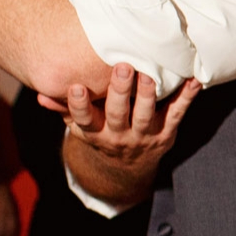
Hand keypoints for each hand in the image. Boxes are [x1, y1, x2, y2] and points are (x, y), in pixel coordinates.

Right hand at [59, 63, 200, 165]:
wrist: (128, 167)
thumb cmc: (102, 134)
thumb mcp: (82, 127)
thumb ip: (65, 110)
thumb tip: (41, 95)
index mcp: (94, 132)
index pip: (84, 119)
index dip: (79, 105)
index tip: (76, 86)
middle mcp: (118, 135)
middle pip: (117, 113)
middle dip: (119, 91)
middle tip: (122, 68)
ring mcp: (144, 135)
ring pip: (145, 115)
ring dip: (148, 94)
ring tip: (150, 75)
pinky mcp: (166, 133)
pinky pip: (177, 113)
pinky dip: (187, 97)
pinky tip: (194, 81)